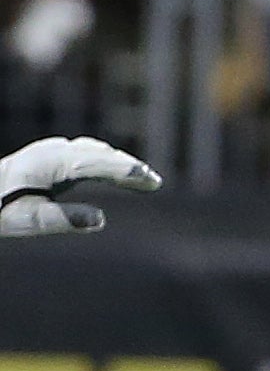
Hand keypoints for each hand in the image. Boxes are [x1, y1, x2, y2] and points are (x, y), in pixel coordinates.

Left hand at [0, 137, 160, 236]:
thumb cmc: (3, 209)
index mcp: (48, 164)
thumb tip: (101, 220)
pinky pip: (89, 153)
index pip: (94, 164)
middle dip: (128, 167)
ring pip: (95, 151)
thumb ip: (65, 219)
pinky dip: (109, 161)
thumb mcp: (30, 221)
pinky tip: (121, 171)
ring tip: (146, 179)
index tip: (148, 178)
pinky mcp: (54, 154)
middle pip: (99, 155)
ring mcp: (53, 150)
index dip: (123, 171)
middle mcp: (53, 151)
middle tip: (154, 182)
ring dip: (121, 163)